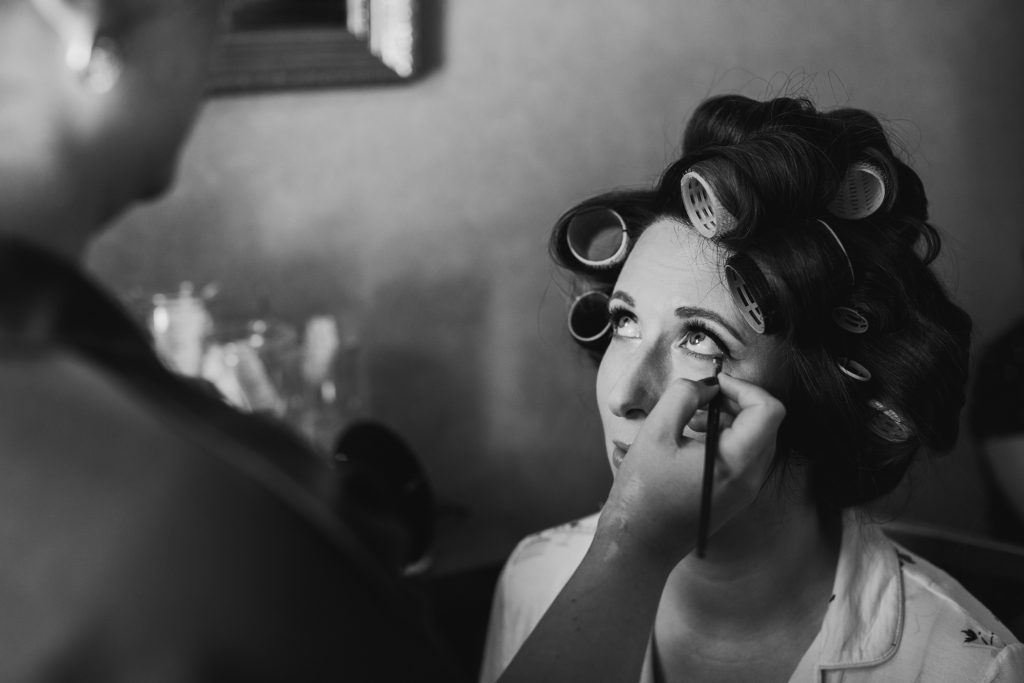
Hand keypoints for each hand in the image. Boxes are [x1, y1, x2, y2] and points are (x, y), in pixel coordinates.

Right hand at [595, 372, 784, 569]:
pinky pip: (744, 457)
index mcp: (736, 462)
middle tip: (700, 397)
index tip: (713, 385)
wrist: (639, 544)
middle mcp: (750, 478)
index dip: (744, 387)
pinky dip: (725, 438)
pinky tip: (691, 439)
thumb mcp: (655, 432)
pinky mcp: (735, 497)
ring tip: (690, 419)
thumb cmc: (643, 493)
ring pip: (756, 438)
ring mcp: (745, 491)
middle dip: (736, 401)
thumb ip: (683, 396)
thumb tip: (706, 386)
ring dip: (729, 419)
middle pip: (766, 423)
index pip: (768, 410)